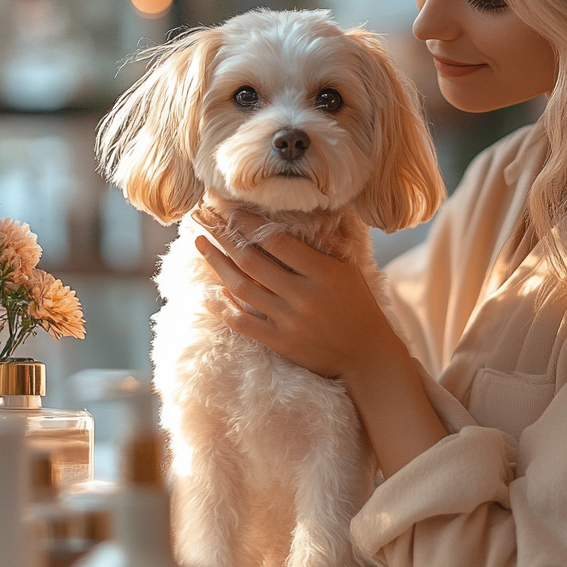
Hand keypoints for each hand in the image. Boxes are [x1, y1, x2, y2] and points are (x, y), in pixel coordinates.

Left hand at [195, 214, 402, 383]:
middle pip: (252, 260)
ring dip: (217, 264)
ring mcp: (289, 321)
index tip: (232, 211)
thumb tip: (294, 217)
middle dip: (225, 237)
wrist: (366, 355)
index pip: (276, 241)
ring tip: (201, 245)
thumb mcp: (347, 269)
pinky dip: (222, 307)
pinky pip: (242, 322)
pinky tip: (208, 292)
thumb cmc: (358, 306)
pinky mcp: (280, 343)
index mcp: (323, 273)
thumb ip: (323, 245)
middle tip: (207, 219)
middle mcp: (303, 296)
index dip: (249, 224)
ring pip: (242, 288)